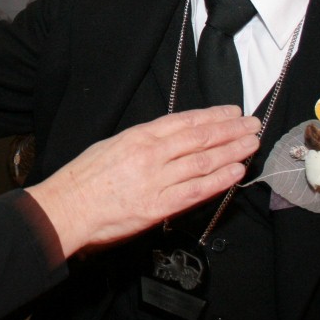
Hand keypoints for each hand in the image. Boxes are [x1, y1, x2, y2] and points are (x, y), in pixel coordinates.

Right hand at [26, 106, 259, 257]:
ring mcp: (157, 180)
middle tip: (252, 125)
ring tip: (251, 144)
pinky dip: (219, 180)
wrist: (67, 207)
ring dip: (232, 151)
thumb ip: (143, 142)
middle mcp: (152, 154)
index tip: (231, 112)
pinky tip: (236, 172)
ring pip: (204, 161)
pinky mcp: (159, 206)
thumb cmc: (84, 178)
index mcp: (139, 136)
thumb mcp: (112, 145)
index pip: (185, 121)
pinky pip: (196, 190)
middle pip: (200, 138)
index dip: (212, 116)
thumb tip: (170, 140)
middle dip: (230, 130)